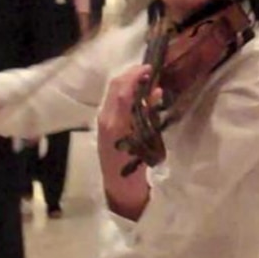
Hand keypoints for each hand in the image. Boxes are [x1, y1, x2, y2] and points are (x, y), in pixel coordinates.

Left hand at [97, 64, 157, 218]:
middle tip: (150, 71)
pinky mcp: (104, 125)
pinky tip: (138, 94)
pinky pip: (114, 101)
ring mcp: (103, 121)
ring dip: (128, 82)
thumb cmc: (136, 168)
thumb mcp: (148, 142)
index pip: (122, 90)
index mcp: (115, 123)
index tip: (151, 68)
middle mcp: (106, 118)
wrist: (120, 189)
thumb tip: (155, 92)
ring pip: (113, 92)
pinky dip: (125, 92)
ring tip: (146, 79)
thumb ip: (150, 115)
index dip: (135, 75)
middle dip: (131, 74)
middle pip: (115, 86)